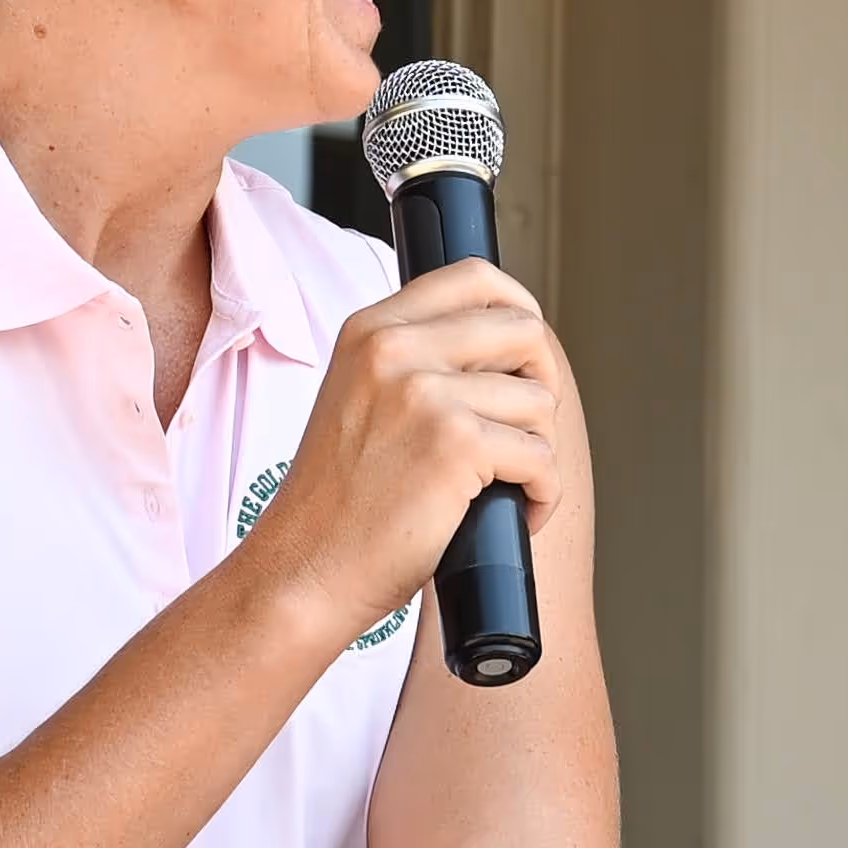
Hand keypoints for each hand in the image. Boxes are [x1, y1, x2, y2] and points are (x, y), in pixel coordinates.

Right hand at [235, 255, 576, 649]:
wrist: (305, 570)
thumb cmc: (339, 503)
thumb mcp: (361, 398)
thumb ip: (415, 361)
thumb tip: (503, 345)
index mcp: (370, 330)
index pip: (474, 277)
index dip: (520, 309)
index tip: (526, 353)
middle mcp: (394, 349)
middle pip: (525, 332)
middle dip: (541, 387)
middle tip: (524, 434)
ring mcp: (425, 393)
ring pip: (540, 402)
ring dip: (538, 452)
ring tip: (506, 486)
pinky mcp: (456, 444)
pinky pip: (542, 458)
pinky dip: (542, 495)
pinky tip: (516, 513)